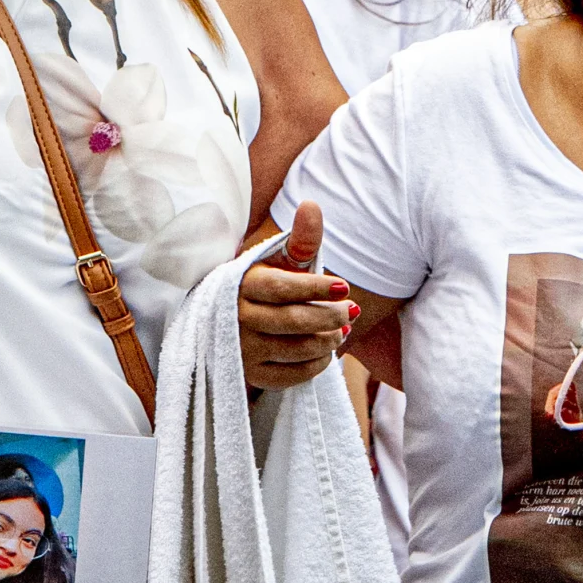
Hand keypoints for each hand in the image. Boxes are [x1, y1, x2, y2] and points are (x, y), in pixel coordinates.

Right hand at [239, 204, 356, 389]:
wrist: (230, 318)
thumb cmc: (266, 283)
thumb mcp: (280, 259)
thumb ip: (300, 239)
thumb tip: (312, 206)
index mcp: (243, 284)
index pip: (282, 287)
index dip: (316, 287)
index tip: (344, 285)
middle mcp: (237, 318)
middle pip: (292, 320)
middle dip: (329, 316)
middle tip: (353, 310)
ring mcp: (242, 349)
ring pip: (294, 349)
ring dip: (327, 340)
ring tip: (344, 329)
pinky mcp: (249, 374)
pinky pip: (289, 376)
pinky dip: (315, 365)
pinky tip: (327, 352)